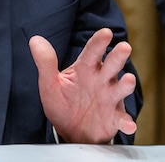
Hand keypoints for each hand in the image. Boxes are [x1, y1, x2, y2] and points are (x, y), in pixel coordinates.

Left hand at [29, 27, 137, 142]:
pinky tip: (129, 125)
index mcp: (86, 68)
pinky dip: (126, 122)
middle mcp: (102, 80)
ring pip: (120, 88)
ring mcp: (110, 98)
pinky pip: (122, 119)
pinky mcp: (114, 118)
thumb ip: (46, 62)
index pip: (92, 52)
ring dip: (126, 84)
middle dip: (118, 56)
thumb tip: (35, 40)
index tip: (106, 33)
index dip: (99, 42)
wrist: (70, 131)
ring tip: (128, 80)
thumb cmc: (63, 103)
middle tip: (124, 47)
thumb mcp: (50, 84)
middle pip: (111, 65)